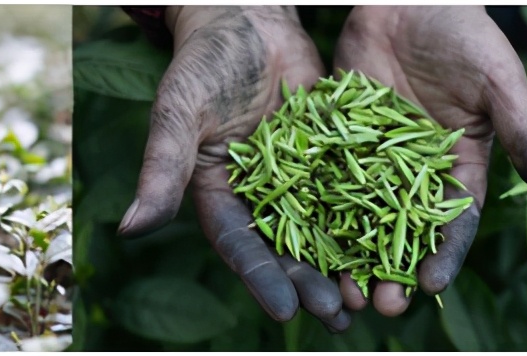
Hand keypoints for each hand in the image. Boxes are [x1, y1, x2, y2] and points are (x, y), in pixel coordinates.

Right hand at [117, 6, 350, 331]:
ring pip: (323, 227)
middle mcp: (258, 193)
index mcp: (217, 192)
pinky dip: (372, 217)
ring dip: (342, 264)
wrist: (248, 18)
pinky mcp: (331, 155)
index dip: (260, 278)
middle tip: (336, 314)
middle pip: (285, 247)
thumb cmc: (203, 62)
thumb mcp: (178, 113)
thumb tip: (128, 230)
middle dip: (308, 283)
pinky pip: (353, 189)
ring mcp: (297, 176)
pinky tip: (397, 242)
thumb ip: (160, 169)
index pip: (239, 244)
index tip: (285, 311)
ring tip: (367, 298)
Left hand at [332, 5, 526, 315]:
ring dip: (346, 256)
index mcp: (457, 168)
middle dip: (389, 271)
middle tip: (375, 306)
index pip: (453, 222)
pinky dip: (309, 212)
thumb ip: (523, 134)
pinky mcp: (332, 142)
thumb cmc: (462, 34)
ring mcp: (368, 160)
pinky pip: (319, 181)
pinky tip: (295, 241)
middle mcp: (410, 173)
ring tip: (334, 291)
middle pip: (399, 233)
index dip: (442, 255)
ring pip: (355, 218)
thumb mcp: (497, 82)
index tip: (428, 285)